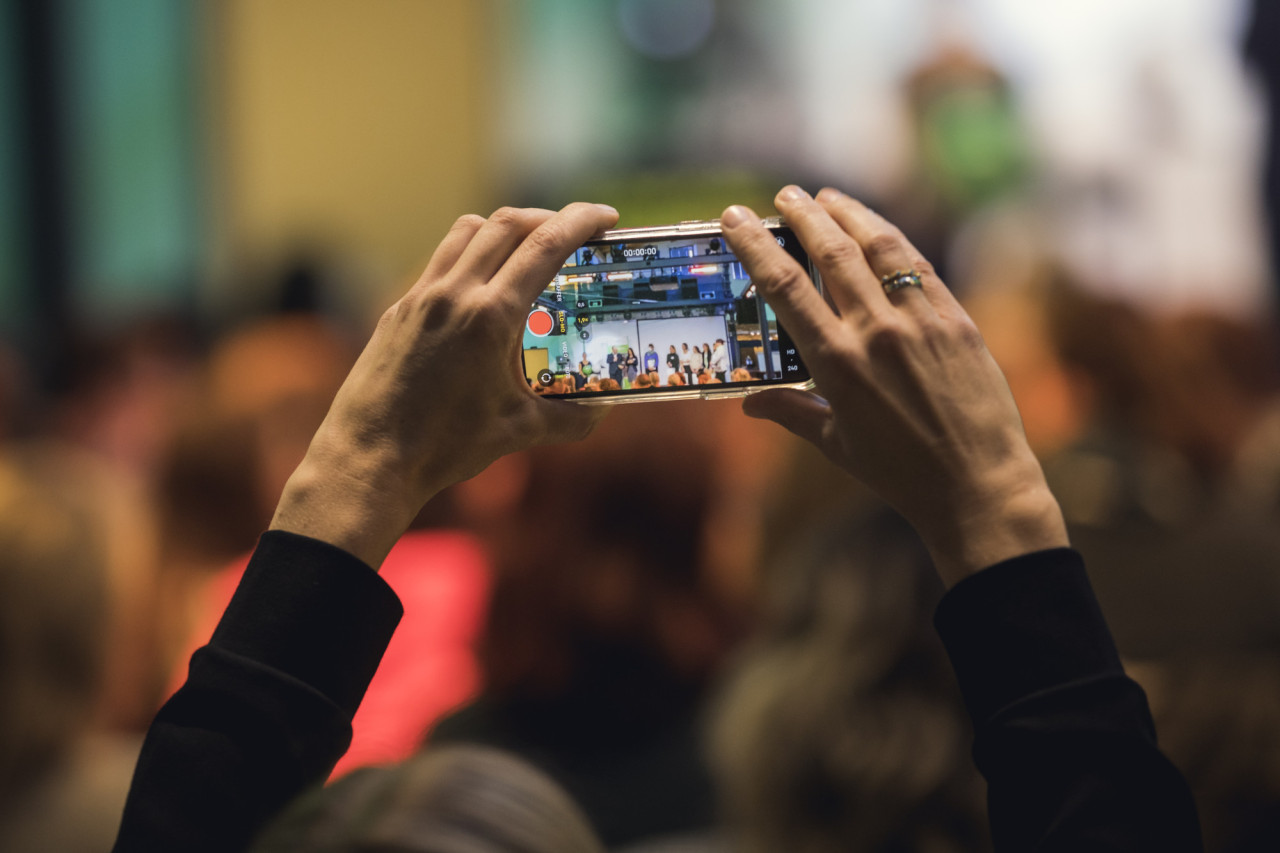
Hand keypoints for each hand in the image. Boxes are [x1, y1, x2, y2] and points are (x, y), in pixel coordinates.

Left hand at [271, 202, 618, 567]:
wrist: (369, 458)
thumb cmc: (444, 447)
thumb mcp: (519, 431)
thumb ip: (570, 418)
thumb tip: (604, 409)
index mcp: (490, 317)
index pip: (543, 245)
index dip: (580, 221)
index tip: (606, 216)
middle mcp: (453, 294)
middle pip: (506, 223)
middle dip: (547, 217)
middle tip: (575, 231)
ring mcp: (420, 297)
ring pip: (467, 231)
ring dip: (504, 228)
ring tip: (527, 248)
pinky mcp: (398, 310)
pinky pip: (440, 261)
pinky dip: (470, 255)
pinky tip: (483, 287)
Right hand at [721, 187, 1066, 584]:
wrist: (977, 485)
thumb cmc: (900, 473)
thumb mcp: (836, 444)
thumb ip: (791, 413)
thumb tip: (750, 404)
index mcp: (837, 365)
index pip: (785, 288)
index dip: (757, 246)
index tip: (737, 218)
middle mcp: (877, 333)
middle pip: (832, 252)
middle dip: (803, 216)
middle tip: (784, 195)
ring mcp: (921, 322)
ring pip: (880, 247)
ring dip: (850, 214)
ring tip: (828, 198)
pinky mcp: (958, 321)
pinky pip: (919, 268)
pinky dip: (893, 241)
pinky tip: (878, 231)